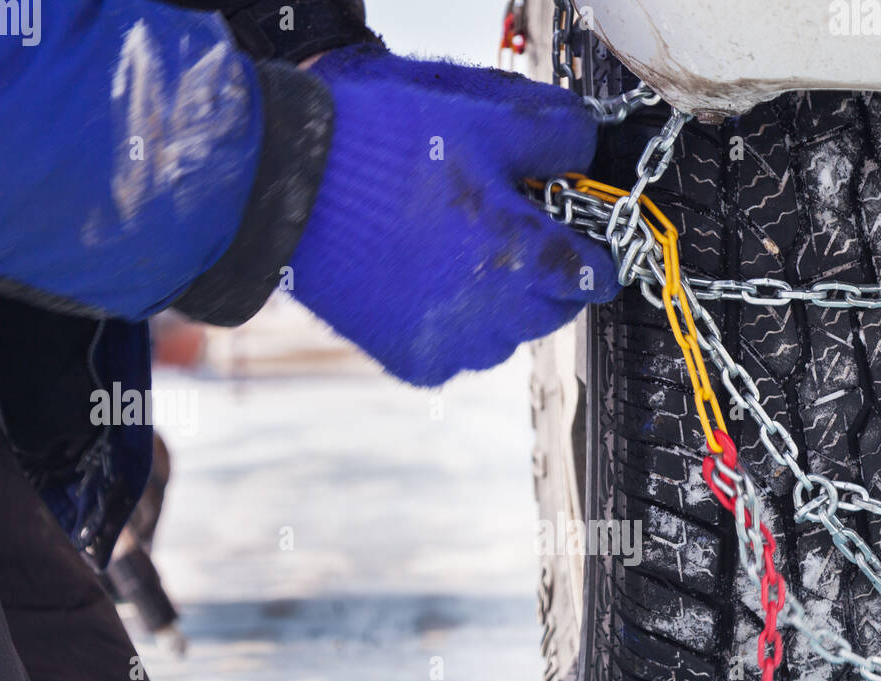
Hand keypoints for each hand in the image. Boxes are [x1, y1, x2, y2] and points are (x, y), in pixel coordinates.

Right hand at [290, 49, 618, 385]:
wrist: (285, 185)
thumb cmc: (380, 147)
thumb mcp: (480, 117)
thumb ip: (554, 134)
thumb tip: (587, 150)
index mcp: (520, 257)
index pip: (593, 276)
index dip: (595, 252)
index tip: (587, 241)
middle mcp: (493, 317)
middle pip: (553, 309)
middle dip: (547, 276)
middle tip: (512, 231)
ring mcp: (454, 346)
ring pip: (507, 334)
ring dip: (500, 301)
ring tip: (458, 251)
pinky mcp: (416, 363)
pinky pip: (458, 349)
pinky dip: (454, 322)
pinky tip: (424, 278)